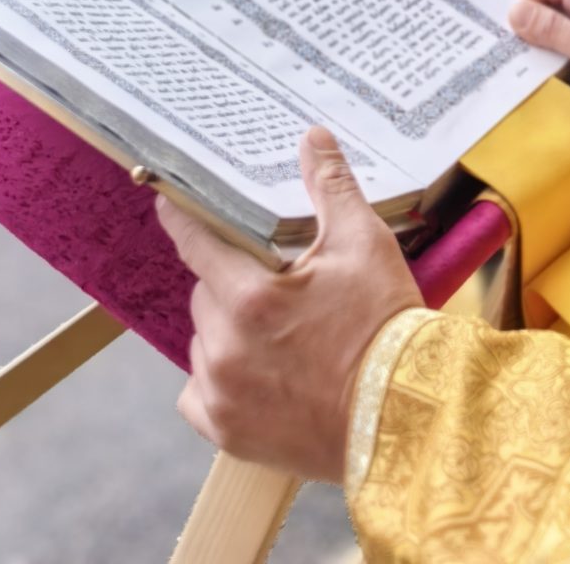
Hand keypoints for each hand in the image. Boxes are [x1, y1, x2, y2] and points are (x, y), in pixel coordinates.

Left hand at [157, 128, 421, 480]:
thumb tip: (313, 137)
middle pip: (207, 295)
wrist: (403, 413)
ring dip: (229, 332)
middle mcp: (225, 348)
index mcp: (250, 297)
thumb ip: (330, 187)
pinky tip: (257, 375)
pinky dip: (220, 382)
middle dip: (234, 283)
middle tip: (278, 286)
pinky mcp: (229, 433)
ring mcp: (223, 395)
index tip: (167, 203)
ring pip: (205, 343)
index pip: (197, 245)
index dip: (183, 220)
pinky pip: (200, 395)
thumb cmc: (384, 326)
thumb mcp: (363, 244)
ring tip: (279, 334)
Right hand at [508, 0, 569, 105]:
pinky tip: (545, 64)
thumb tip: (514, 12)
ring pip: (557, 18)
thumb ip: (550, 28)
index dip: (523, 0)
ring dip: (540, 34)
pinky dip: (555, 45)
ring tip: (519, 55)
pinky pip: (569, 34)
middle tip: (502, 39)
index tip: (513, 28)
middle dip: (525, 17)